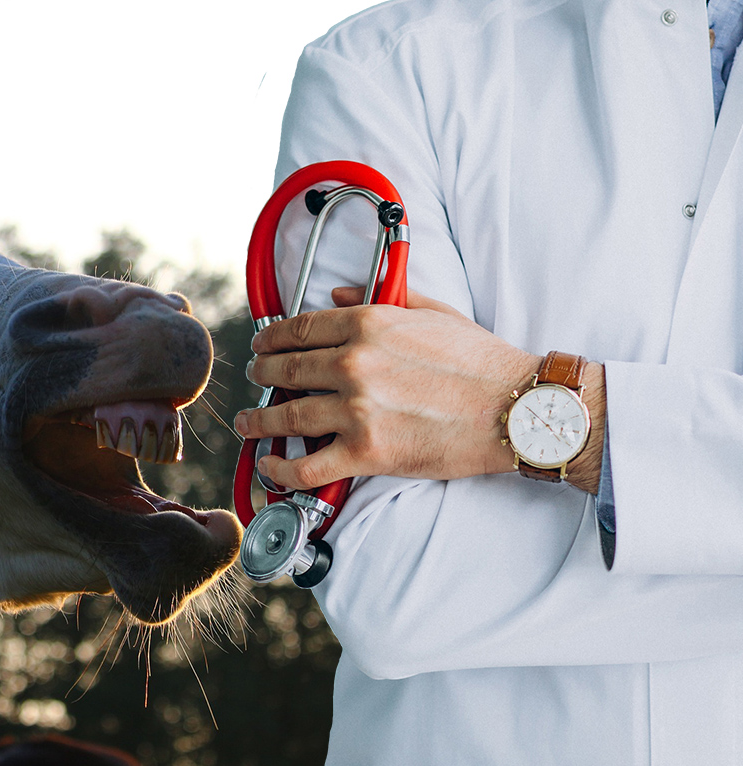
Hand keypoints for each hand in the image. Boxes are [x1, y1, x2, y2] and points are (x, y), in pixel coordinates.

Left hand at [235, 286, 541, 490]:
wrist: (516, 409)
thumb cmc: (481, 362)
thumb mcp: (432, 312)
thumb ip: (380, 299)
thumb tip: (337, 295)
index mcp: (368, 325)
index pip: (300, 329)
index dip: (272, 338)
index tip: (262, 344)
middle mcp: (354, 364)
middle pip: (285, 369)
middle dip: (262, 373)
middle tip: (255, 378)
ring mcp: (357, 410)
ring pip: (286, 417)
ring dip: (259, 420)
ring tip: (249, 422)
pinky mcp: (366, 453)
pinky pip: (307, 467)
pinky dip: (280, 470)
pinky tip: (270, 467)